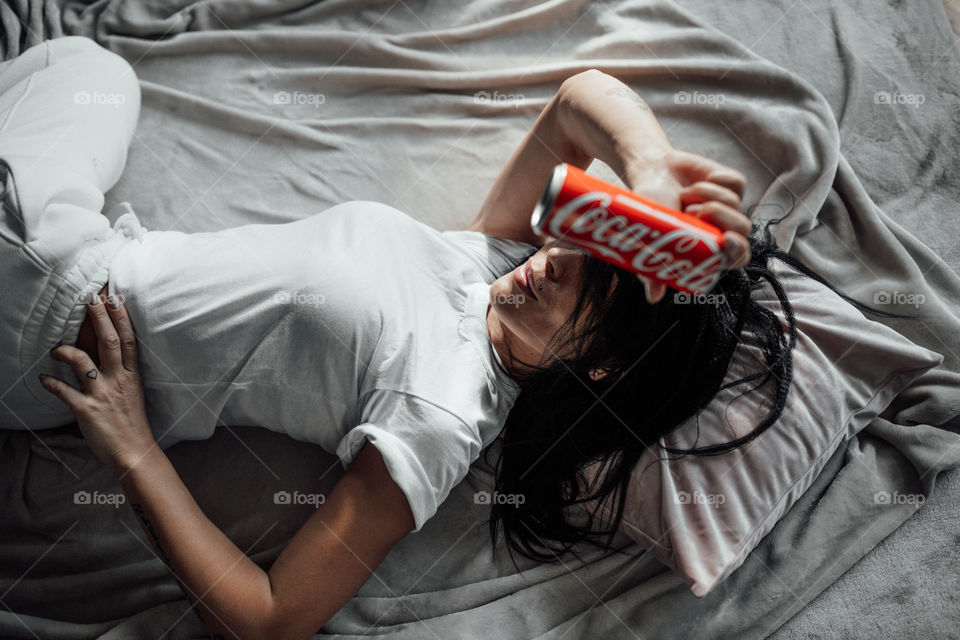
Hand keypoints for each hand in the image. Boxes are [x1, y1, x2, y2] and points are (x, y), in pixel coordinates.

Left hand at [40, 293, 154, 473]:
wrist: (133, 451)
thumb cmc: (132, 422)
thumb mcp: (134, 392)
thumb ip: (122, 373)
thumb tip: (109, 356)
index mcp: (132, 375)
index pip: (128, 340)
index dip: (121, 317)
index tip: (115, 298)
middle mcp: (119, 380)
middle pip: (109, 342)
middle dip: (98, 317)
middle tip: (89, 297)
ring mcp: (102, 394)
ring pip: (83, 361)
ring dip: (65, 350)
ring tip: (55, 348)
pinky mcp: (86, 409)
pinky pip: (63, 391)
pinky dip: (50, 383)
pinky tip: (42, 379)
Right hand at [625, 148, 750, 302]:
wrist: (649, 174)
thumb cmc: (648, 211)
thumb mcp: (646, 241)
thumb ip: (653, 268)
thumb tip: (654, 298)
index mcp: (709, 249)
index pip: (736, 258)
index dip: (737, 252)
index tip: (726, 240)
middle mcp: (722, 229)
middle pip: (742, 230)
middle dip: (724, 219)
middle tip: (697, 212)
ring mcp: (730, 206)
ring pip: (737, 204)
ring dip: (709, 196)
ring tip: (685, 197)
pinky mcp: (731, 184)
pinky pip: (735, 183)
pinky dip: (715, 180)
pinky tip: (696, 183)